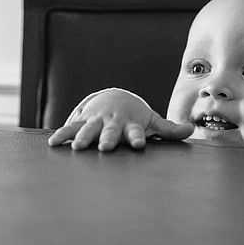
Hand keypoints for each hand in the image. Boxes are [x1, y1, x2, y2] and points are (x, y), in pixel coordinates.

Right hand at [47, 88, 193, 150]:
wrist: (114, 97)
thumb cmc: (135, 116)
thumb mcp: (152, 121)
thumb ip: (169, 130)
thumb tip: (190, 130)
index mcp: (131, 125)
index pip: (136, 132)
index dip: (137, 138)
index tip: (139, 144)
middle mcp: (113, 123)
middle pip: (110, 132)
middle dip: (107, 138)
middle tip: (104, 147)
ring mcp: (97, 121)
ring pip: (89, 130)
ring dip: (83, 137)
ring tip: (77, 147)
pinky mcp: (83, 121)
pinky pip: (71, 127)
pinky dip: (62, 135)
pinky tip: (53, 143)